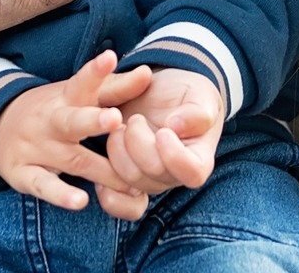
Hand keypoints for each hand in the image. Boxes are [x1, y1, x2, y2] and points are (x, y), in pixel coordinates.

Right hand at [0, 52, 152, 214]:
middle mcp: (52, 120)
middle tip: (116, 118)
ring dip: (97, 169)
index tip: (110, 57)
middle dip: (93, 120)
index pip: (83, 82)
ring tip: (125, 181)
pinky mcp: (24, 173)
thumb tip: (148, 73)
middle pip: (72, 120)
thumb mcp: (79, 93)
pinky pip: (43, 186)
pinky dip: (60, 194)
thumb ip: (115, 86)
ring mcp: (37, 147)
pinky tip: (80, 200)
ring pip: (69, 159)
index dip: (96, 71)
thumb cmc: (56, 108)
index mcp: (67, 97)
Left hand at [98, 67, 223, 215]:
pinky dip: (109, 196)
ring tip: (118, 126)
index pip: (193, 172)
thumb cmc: (187, 95)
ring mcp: (151, 180)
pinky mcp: (128, 180)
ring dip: (118, 151)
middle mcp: (174, 174)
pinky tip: (100, 175)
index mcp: (198, 156)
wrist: (163, 94)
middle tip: (135, 118)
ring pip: (131, 180)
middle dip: (139, 142)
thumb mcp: (199, 93)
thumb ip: (196, 110)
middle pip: (155, 173)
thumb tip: (177, 126)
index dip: (176, 157)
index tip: (162, 132)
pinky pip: (120, 204)